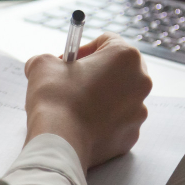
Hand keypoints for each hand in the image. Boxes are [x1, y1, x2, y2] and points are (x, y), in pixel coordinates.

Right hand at [23, 33, 151, 169]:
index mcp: (126, 57)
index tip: (69, 62)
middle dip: (97, 73)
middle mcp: (141, 82)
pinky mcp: (132, 135)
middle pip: (119, 69)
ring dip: (102, 97)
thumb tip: (48, 65)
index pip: (107, 41)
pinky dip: (103, 121)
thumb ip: (50, 59)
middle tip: (74, 82)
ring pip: (120, 97)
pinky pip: (118, 122)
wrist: (60, 142)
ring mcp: (139, 111)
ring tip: (76, 106)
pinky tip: (83, 124)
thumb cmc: (55, 98)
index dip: (84, 49)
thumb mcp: (43, 64)